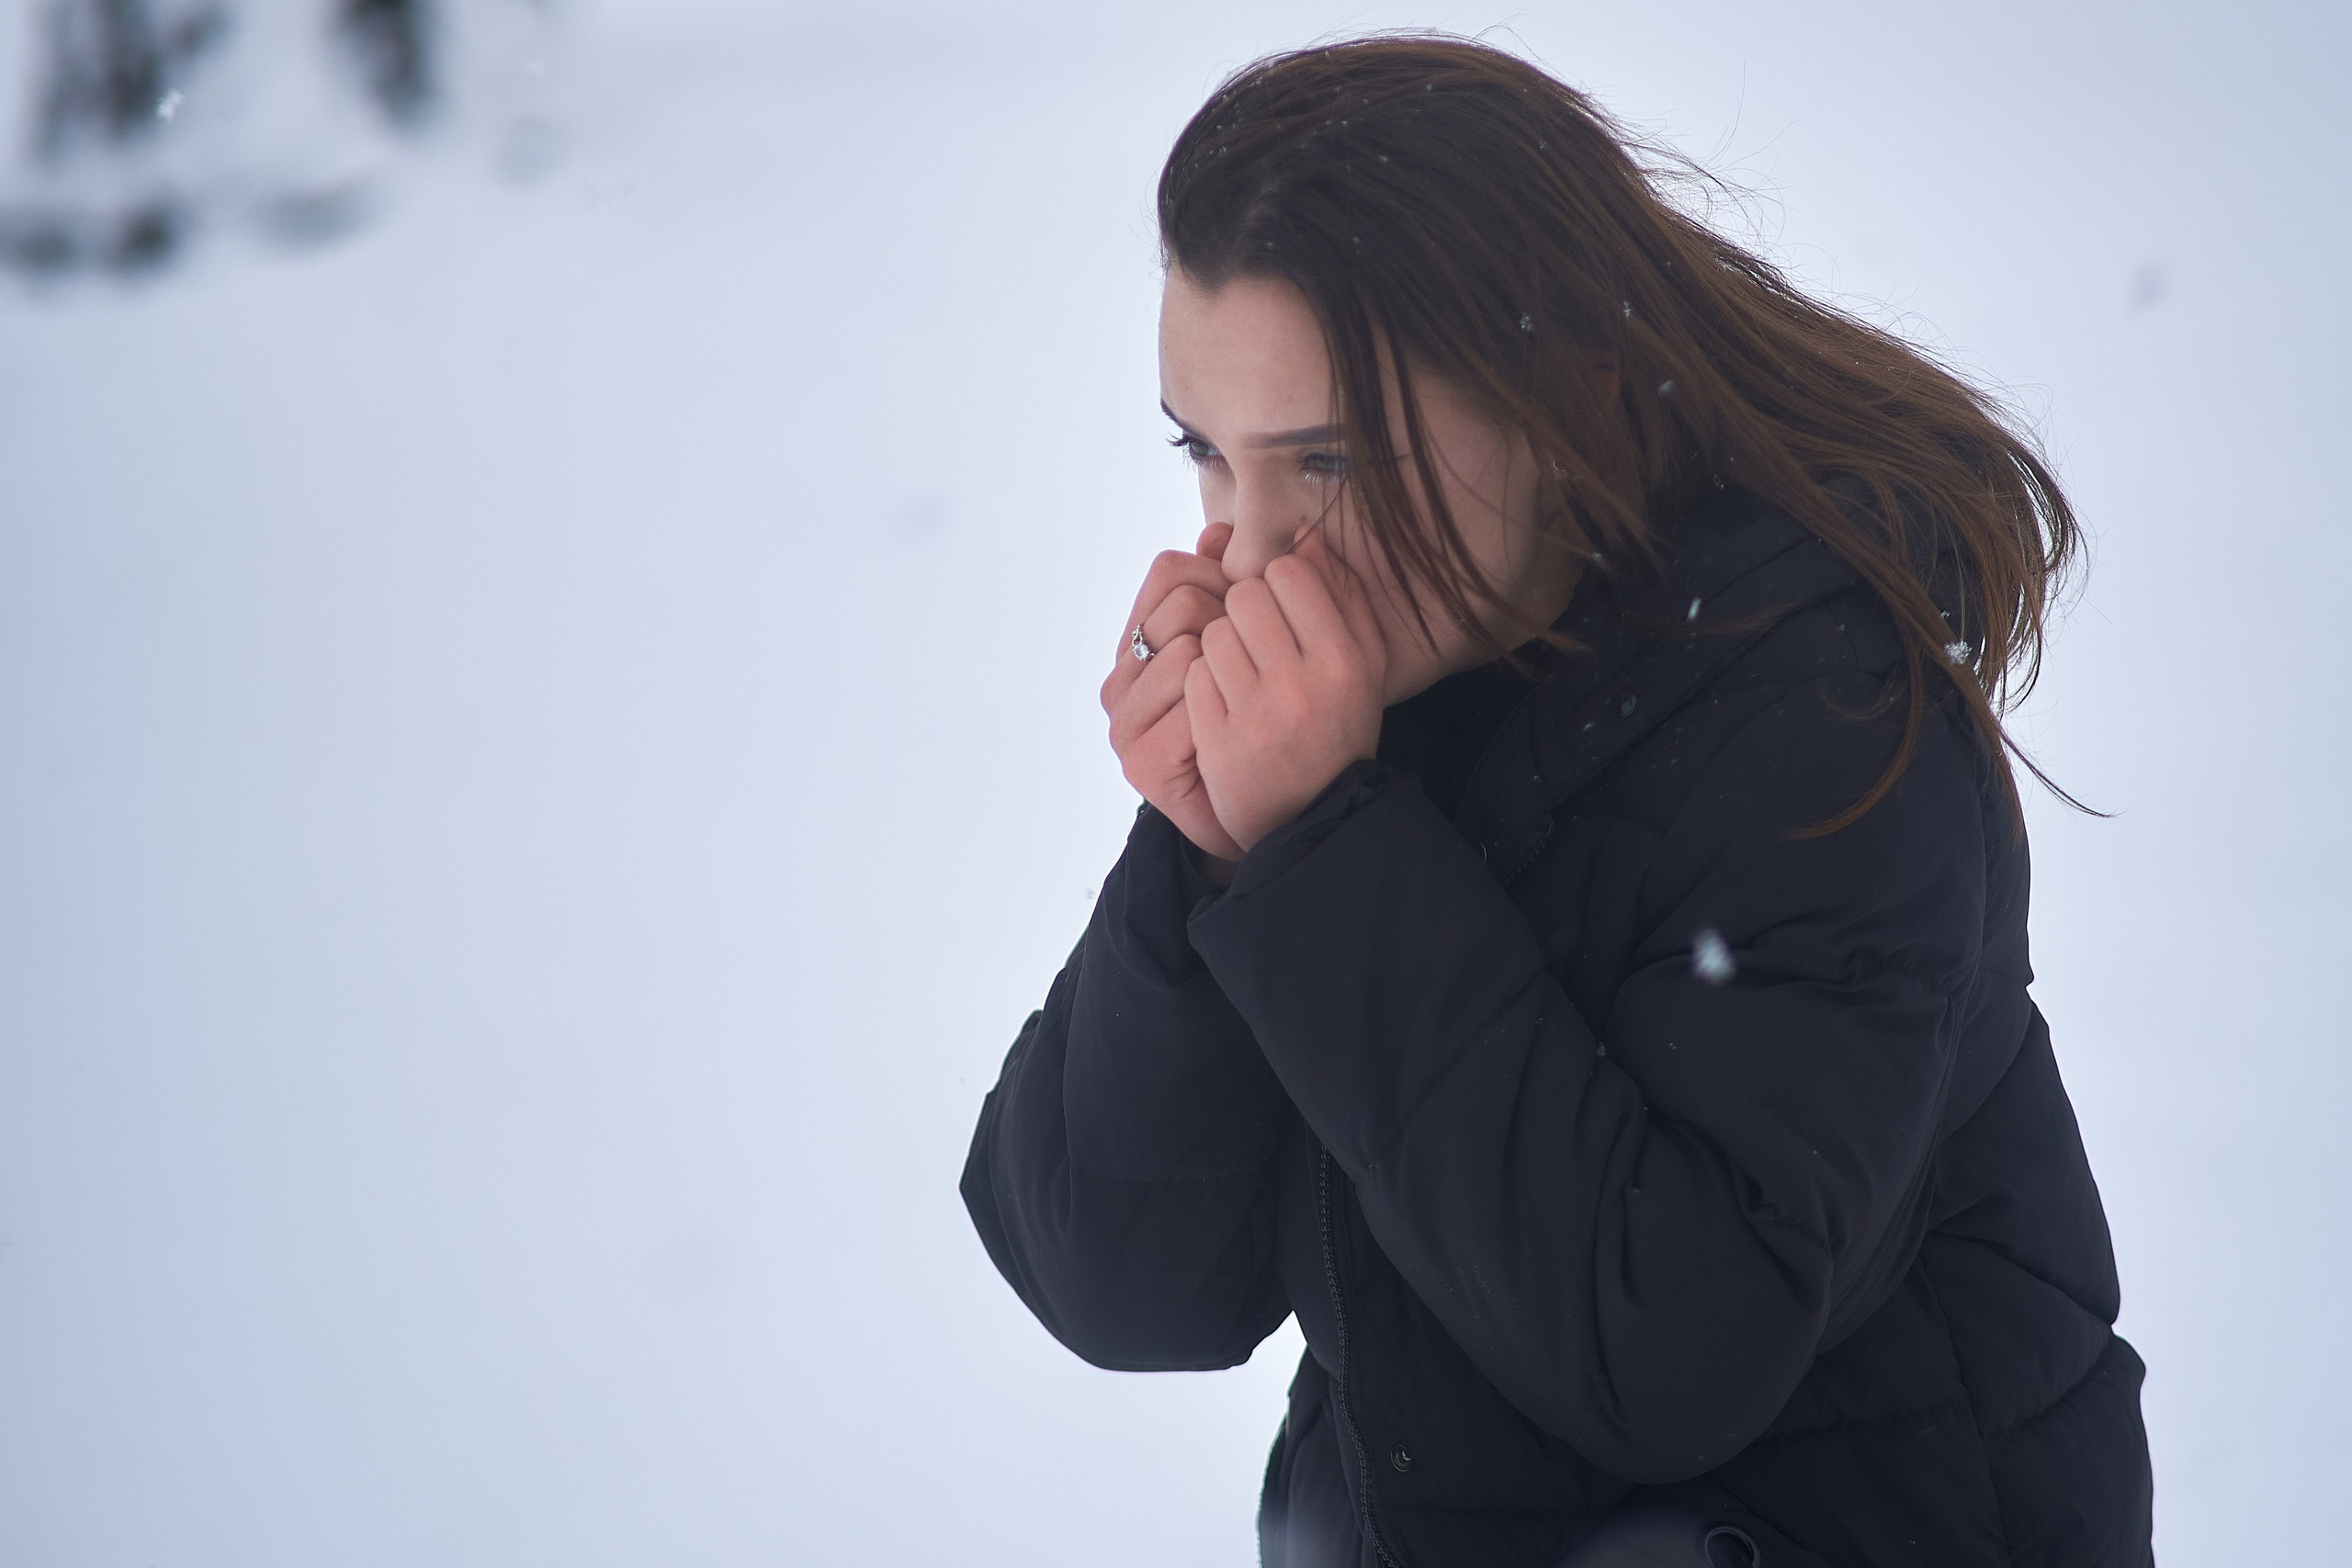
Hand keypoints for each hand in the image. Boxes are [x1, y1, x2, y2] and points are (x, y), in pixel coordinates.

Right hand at [1102, 523, 1246, 863]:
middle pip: (1178, 603)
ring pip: (1187, 651)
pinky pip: (1194, 705)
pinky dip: (1229, 712)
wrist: (1268, 809)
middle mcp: (1121, 677)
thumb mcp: (1250, 640)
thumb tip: (1220, 529)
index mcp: (1139, 640)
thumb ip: (1230, 585)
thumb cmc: (1259, 719)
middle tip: (1258, 662)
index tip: (1254, 612)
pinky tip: (1240, 732)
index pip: (1170, 570)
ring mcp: (1124, 721)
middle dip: (1230, 623)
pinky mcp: (1141, 762)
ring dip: (1234, 670)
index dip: (1223, 579)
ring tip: (1249, 701)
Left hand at [1186, 530, 1387, 852]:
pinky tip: (1224, 704)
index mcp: (1343, 659)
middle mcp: (1302, 685)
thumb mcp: (1361, 665)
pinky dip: (1204, 684)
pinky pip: (1194, 676)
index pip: (1289, 573)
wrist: (1314, 816)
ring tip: (1241, 674)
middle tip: (1256, 640)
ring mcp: (1257, 715)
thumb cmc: (1338, 728)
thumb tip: (1304, 533)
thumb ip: (1341, 596)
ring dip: (1221, 647)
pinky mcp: (1219, 742)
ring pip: (1213, 633)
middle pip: (1245, 596)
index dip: (1278, 583)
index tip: (1283, 610)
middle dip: (1245, 611)